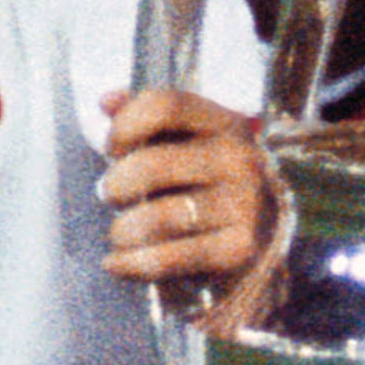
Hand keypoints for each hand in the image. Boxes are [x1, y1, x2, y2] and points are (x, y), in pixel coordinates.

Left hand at [98, 84, 286, 299]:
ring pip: (154, 218)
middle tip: (114, 196)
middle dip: (116, 185)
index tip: (113, 148)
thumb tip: (106, 101)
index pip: (166, 105)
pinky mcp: (238, 250)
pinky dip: (129, 264)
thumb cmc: (206, 189)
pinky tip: (119, 262)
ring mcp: (244, 205)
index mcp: (227, 124)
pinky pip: (164, 259)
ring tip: (122, 233)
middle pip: (151, 164)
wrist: (258, 249)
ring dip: (122, 230)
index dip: (125, 125)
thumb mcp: (185, 147)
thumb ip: (148, 122)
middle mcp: (241, 159)